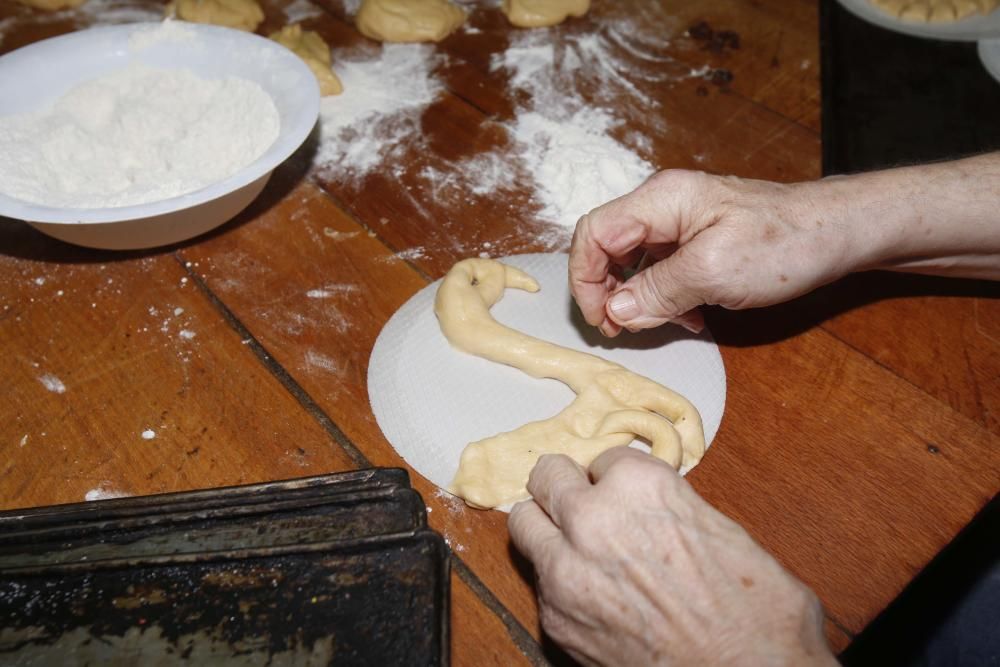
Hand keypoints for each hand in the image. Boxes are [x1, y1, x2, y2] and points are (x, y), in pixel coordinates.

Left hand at [508, 448, 836, 666]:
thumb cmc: (758, 613)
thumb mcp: (724, 530)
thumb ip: (673, 506)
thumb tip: (656, 508)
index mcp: (640, 485)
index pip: (604, 458)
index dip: (617, 479)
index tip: (626, 494)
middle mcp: (592, 519)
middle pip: (548, 476)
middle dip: (566, 487)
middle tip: (583, 502)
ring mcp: (565, 570)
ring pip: (524, 523)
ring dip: (548, 527)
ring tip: (572, 542)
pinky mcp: (554, 618)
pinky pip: (540, 581)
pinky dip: (559, 581)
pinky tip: (592, 594)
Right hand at [570, 154, 999, 336]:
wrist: (841, 234)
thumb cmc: (785, 243)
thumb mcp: (714, 272)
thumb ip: (658, 290)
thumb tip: (616, 311)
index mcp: (661, 200)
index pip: (594, 232)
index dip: (586, 278)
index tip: (601, 319)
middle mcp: (664, 205)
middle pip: (608, 246)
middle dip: (607, 291)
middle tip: (620, 329)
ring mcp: (682, 222)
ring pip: (634, 261)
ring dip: (639, 298)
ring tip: (661, 324)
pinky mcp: (699, 239)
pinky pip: (662, 269)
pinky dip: (664, 296)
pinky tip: (689, 317)